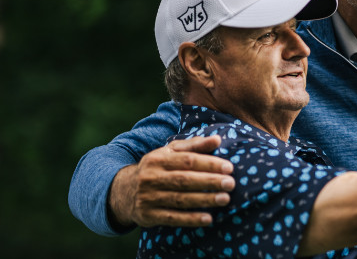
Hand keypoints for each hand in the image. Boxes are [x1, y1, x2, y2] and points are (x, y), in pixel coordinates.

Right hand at [108, 135, 234, 228]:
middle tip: (231, 183)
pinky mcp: (148, 216)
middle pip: (184, 180)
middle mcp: (151, 177)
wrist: (123, 192)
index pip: (187, 160)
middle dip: (209, 181)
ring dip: (204, 200)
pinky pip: (172, 218)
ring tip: (225, 199)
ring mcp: (148, 198)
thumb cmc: (157, 168)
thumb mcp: (169, 152)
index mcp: (158, 159)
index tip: (229, 167)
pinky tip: (208, 219)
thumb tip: (217, 139)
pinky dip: (191, 219)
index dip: (209, 163)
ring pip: (180, 199)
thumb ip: (194, 145)